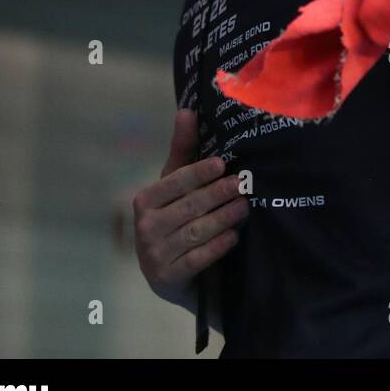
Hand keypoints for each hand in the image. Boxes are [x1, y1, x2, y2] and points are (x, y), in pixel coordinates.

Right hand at [133, 110, 247, 306]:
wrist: (175, 275)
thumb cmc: (178, 218)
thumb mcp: (177, 185)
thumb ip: (183, 151)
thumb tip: (187, 111)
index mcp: (145, 200)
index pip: (174, 182)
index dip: (198, 172)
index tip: (223, 163)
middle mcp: (144, 228)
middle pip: (188, 207)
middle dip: (217, 194)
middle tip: (243, 184)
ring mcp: (153, 256)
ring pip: (194, 232)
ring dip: (223, 218)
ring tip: (245, 207)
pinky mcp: (167, 279)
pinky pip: (196, 259)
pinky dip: (217, 246)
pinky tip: (233, 236)